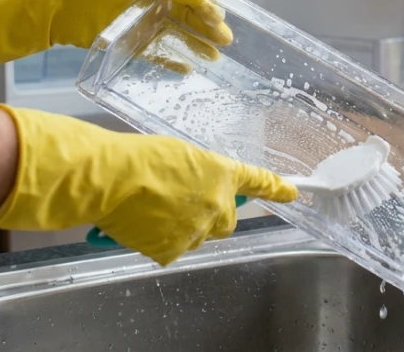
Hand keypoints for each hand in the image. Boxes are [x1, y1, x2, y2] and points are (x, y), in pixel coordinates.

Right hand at [0, 105, 297, 265]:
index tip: (293, 192)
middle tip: (182, 202)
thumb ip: (198, 172)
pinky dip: (157, 240)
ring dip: (182, 227)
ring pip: (198, 235)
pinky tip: (140, 224)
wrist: (111, 179)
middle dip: (210, 214)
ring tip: (151, 208)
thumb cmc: (138, 156)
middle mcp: (217, 205)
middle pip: (226, 219)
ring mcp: (196, 230)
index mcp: (221, 173)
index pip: (257, 181)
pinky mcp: (172, 250)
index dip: (276, 188)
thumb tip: (194, 187)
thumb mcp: (179, 153)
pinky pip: (171, 249)